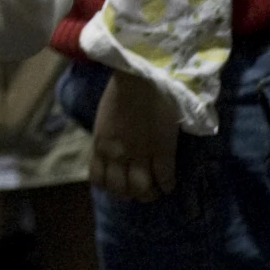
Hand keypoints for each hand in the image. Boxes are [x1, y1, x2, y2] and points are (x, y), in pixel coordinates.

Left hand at [90, 70, 182, 202]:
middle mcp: (117, 154)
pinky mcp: (163, 150)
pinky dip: (168, 184)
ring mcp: (140, 154)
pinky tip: (169, 182)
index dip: (110, 188)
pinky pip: (165, 178)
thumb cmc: (121, 92)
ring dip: (150, 193)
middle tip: (141, 189)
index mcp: (101, 145)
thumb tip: (113, 155)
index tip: (120, 184)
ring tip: (156, 188)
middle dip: (130, 194)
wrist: (142, 75)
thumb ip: (108, 141)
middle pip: (120, 190)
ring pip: (142, 190)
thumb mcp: (105, 121)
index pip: (99, 181)